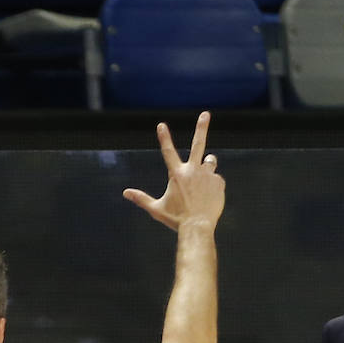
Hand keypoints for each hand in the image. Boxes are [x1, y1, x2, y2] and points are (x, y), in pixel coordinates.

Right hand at [122, 112, 223, 231]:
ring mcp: (207, 175)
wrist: (197, 228)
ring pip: (210, 162)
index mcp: (177, 174)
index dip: (164, 137)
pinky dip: (213, 185)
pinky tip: (209, 197)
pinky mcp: (219, 182)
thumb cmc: (176, 220)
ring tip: (203, 182)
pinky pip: (217, 179)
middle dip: (201, 127)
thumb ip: (141, 198)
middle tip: (205, 114)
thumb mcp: (156, 209)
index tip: (161, 124)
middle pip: (199, 144)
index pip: (168, 151)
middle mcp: (193, 170)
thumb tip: (125, 193)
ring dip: (207, 166)